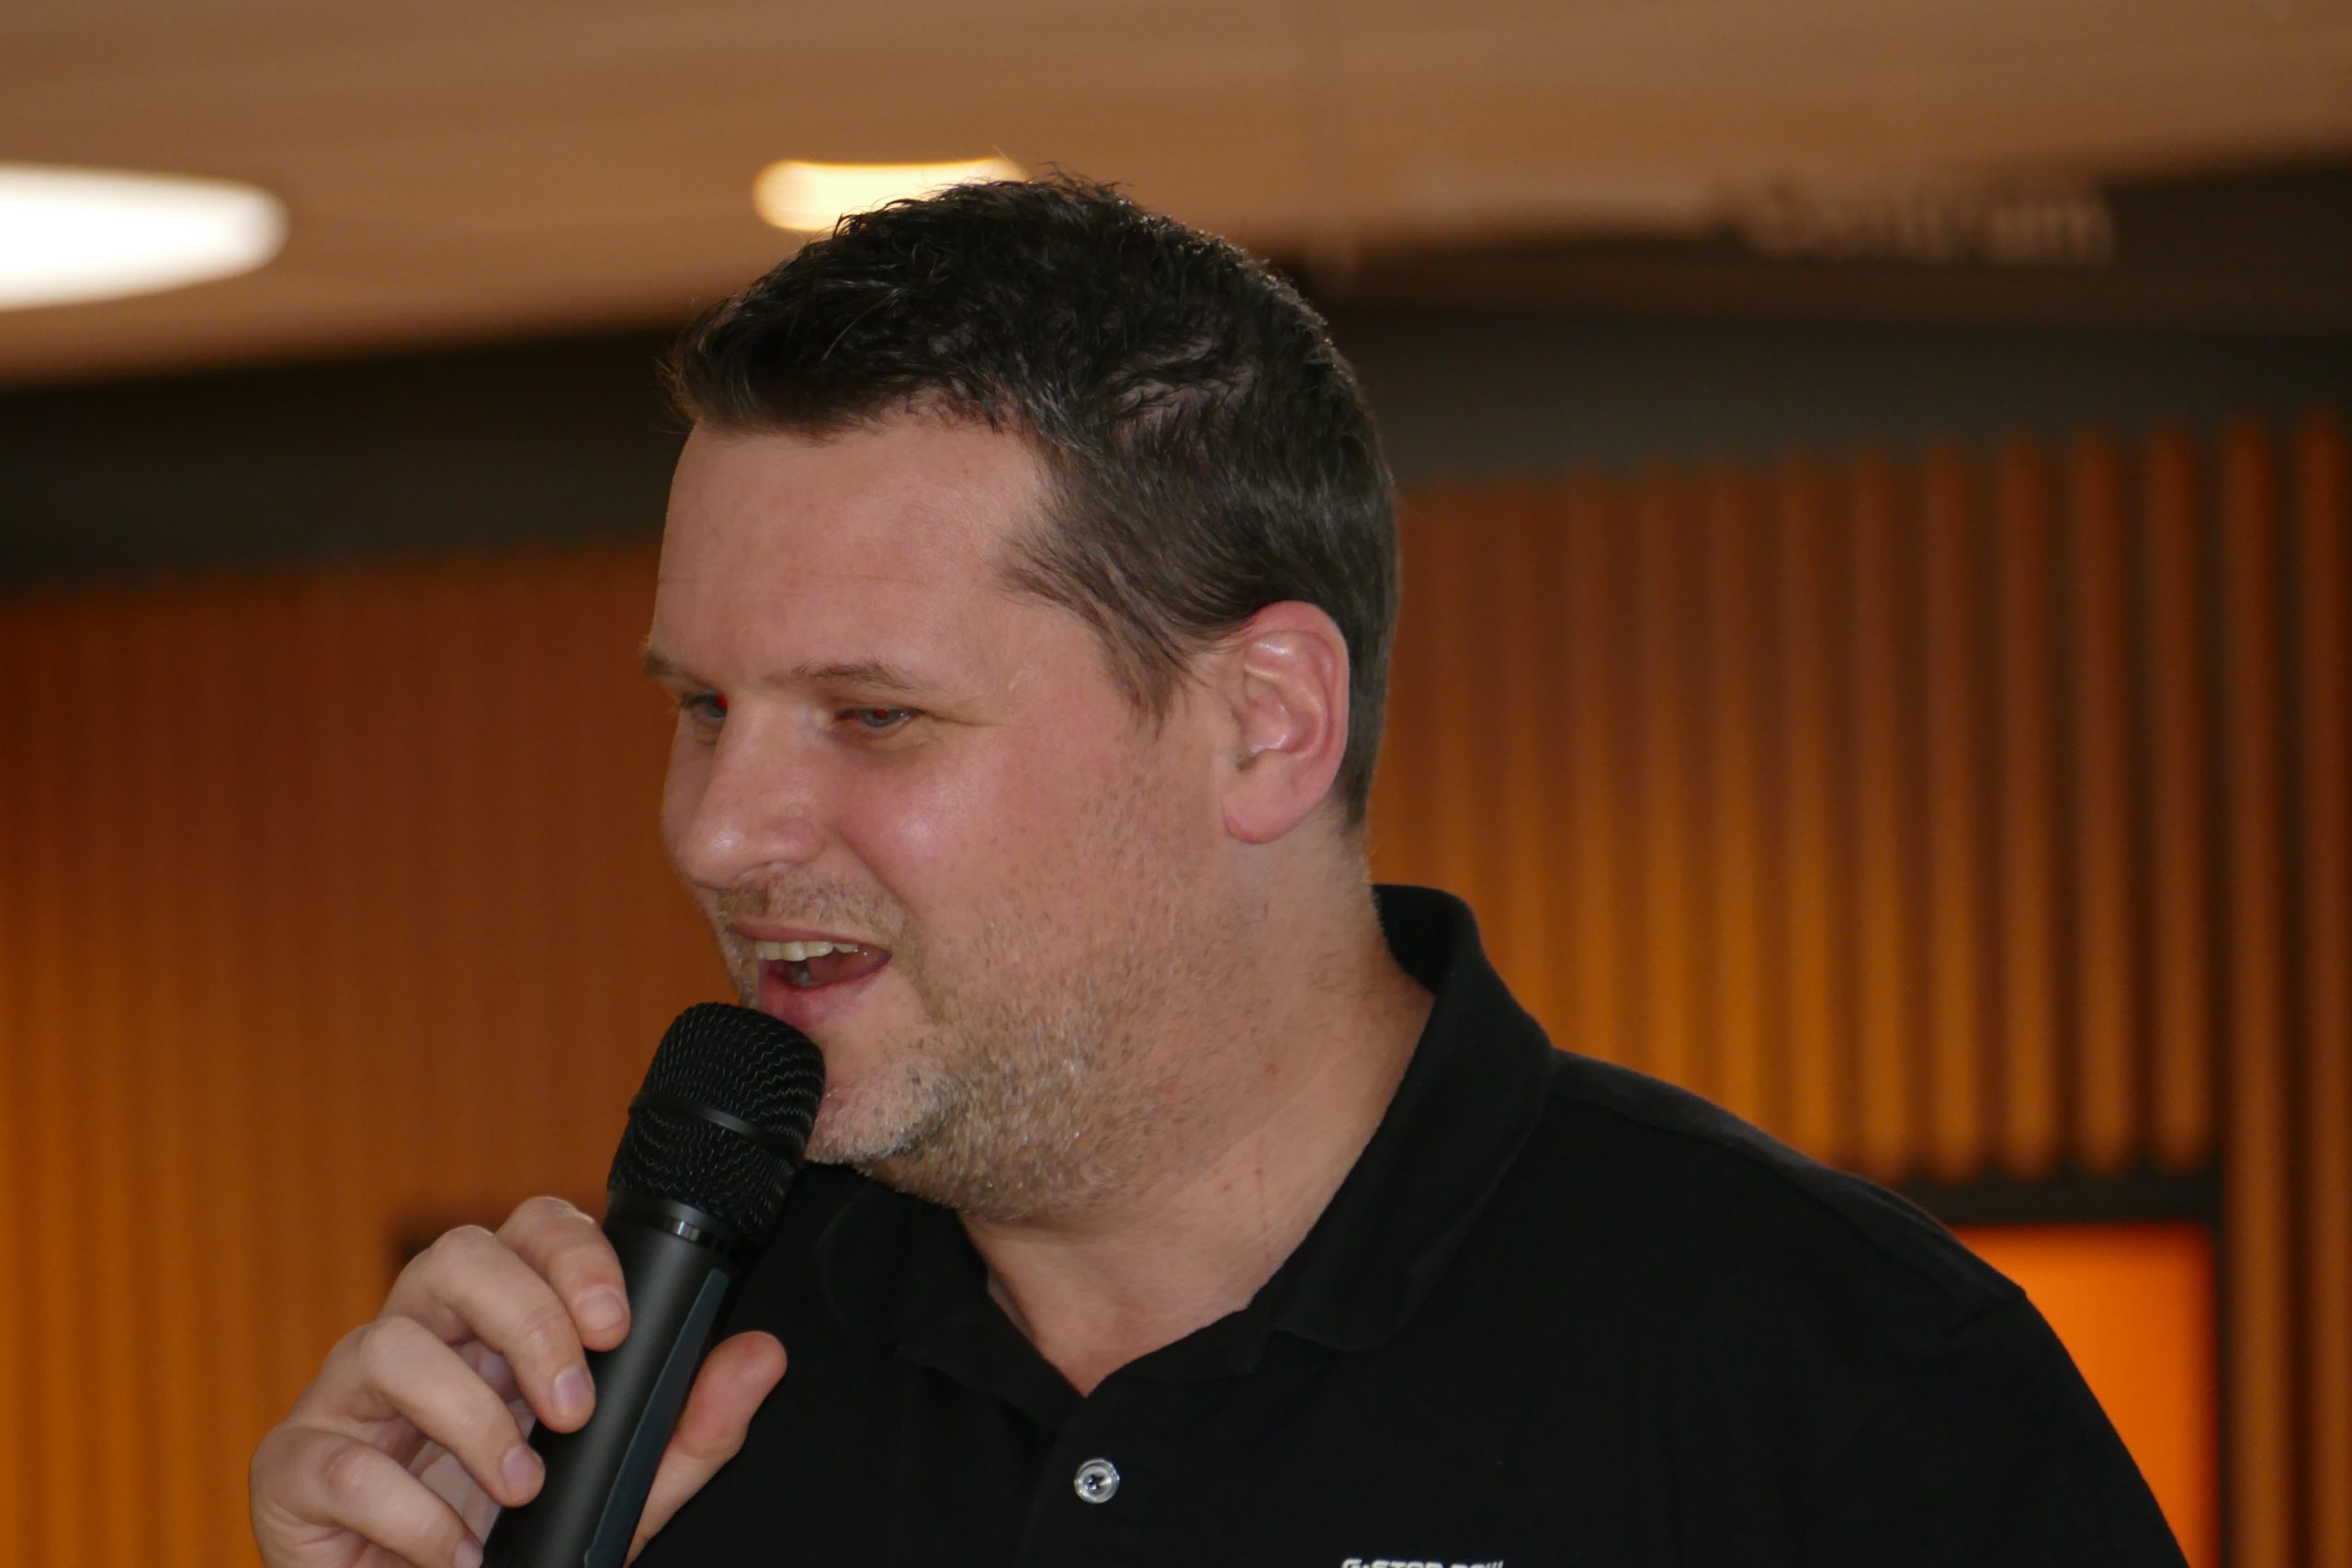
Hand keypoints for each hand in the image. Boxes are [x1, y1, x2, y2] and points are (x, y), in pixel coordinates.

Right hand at [250, 1195, 786, 1567]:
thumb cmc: (519, 1544)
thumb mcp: (626, 1492)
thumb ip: (693, 1428)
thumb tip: (762, 1354)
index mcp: (494, 1327)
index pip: (528, 1232)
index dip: (572, 1255)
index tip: (616, 1326)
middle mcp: (418, 1341)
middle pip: (455, 1257)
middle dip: (525, 1319)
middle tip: (572, 1407)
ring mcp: (345, 1401)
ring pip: (388, 1344)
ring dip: (469, 1420)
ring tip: (521, 1489)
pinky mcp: (292, 1473)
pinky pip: (339, 1464)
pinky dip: (410, 1516)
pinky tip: (458, 1554)